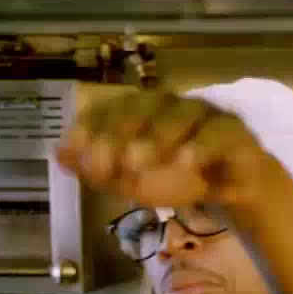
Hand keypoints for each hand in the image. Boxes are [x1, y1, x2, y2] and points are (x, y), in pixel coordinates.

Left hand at [55, 90, 285, 208]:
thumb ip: (97, 169)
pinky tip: (187, 164)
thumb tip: (58, 154)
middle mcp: (172, 106)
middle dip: (121, 131)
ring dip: (157, 137)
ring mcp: (205, 116)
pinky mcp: (234, 133)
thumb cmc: (176, 176)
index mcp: (143, 112)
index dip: (93, 125)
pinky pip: (219, 133)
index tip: (76, 148)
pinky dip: (202, 146)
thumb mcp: (130, 178)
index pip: (113, 107)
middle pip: (144, 107)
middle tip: (107, 161)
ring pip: (180, 114)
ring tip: (137, 164)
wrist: (231, 187)